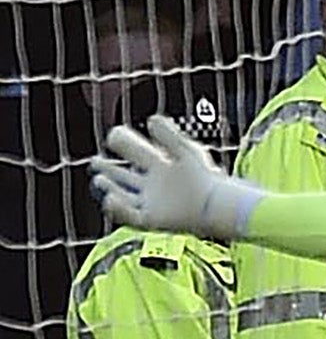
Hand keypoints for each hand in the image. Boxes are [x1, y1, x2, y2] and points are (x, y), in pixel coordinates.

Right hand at [91, 115, 264, 239]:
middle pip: (129, 177)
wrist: (218, 205)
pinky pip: (131, 215)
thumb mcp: (187, 152)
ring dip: (112, 187)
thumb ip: (169, 135)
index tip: (113, 134)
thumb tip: (151, 118)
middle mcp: (158, 187)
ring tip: (99, 179)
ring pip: (126, 196)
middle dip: (111, 170)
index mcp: (167, 168)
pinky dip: (118, 208)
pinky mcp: (154, 220)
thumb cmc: (206, 177)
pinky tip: (109, 197)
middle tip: (94, 160)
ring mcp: (155, 204)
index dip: (126, 146)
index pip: (141, 155)